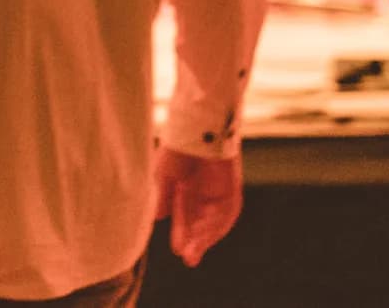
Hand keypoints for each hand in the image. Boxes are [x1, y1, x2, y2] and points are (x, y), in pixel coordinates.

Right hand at [155, 148, 242, 266]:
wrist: (197, 128)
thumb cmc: (177, 148)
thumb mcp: (164, 175)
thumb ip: (162, 197)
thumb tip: (156, 219)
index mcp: (183, 187)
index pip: (183, 216)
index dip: (181, 233)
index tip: (178, 250)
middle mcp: (202, 192)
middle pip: (199, 222)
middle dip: (195, 241)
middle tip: (189, 260)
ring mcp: (217, 190)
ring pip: (214, 221)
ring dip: (206, 237)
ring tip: (195, 251)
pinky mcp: (231, 188)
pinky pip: (227, 212)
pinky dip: (217, 225)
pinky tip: (207, 234)